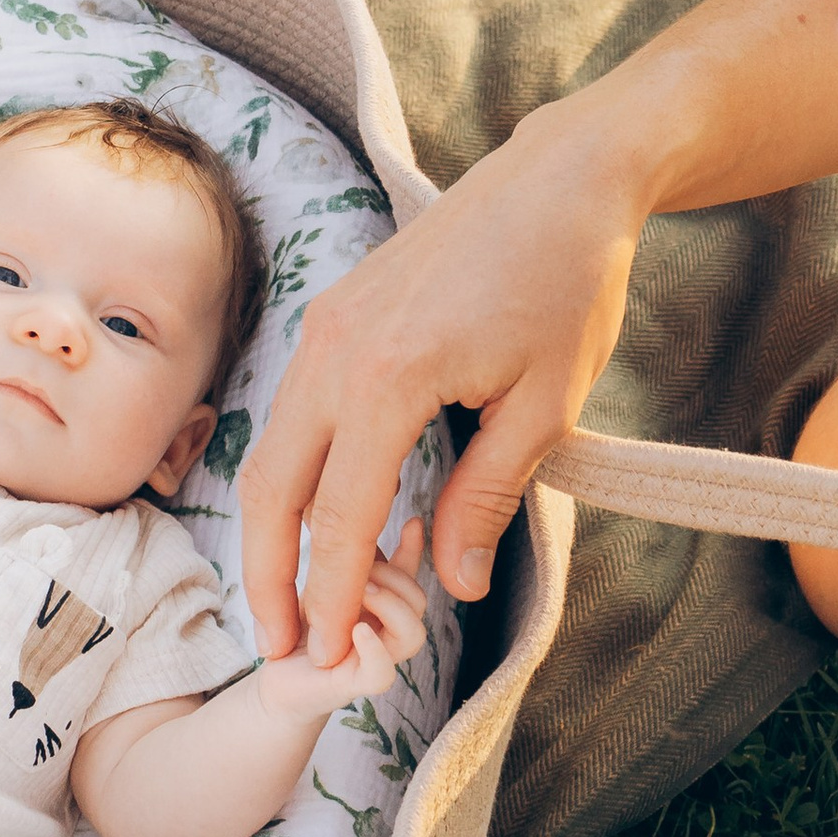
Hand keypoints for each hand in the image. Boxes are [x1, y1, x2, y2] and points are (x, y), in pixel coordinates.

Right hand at [239, 119, 644, 647]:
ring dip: (275, 530)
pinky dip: (297, 475)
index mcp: (389, 377)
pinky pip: (295, 410)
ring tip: (292, 599)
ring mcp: (326, 327)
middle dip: (269, 576)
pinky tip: (322, 519)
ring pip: (273, 449)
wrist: (559, 178)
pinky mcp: (334, 314)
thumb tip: (452, 582)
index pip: (340, 517)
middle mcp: (336, 351)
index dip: (331, 596)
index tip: (327, 658)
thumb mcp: (546, 404)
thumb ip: (488, 497)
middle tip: (282, 649)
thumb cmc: (568, 282)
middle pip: (273, 488)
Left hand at [252, 520, 429, 714]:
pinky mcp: (353, 686)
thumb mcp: (321, 581)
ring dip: (391, 606)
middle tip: (360, 569)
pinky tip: (357, 629)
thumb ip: (348, 559)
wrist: (276, 679)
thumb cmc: (301, 628)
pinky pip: (382, 672)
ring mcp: (373, 659)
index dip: (414, 548)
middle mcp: (384, 631)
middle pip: (418, 600)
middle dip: (394, 576)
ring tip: (362, 592)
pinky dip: (374, 648)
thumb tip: (363, 516)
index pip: (409, 574)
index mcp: (381, 605)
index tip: (411, 522)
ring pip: (412, 634)